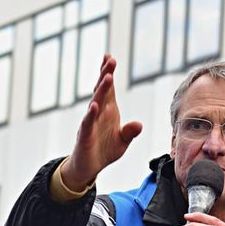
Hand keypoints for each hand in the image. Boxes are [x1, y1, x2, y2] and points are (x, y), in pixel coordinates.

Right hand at [61, 54, 143, 189]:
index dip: (108, 73)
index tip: (110, 57)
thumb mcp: (122, 141)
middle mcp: (98, 113)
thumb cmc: (105, 150)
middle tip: (110, 59)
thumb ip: (130, 132)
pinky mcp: (85, 135)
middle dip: (105, 74)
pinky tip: (94, 105)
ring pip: (95, 103)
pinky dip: (91, 114)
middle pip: (101, 91)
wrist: (89, 167)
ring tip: (107, 77)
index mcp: (108, 111)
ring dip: (101, 90)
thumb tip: (139, 124)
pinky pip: (88, 122)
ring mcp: (90, 123)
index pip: (109, 89)